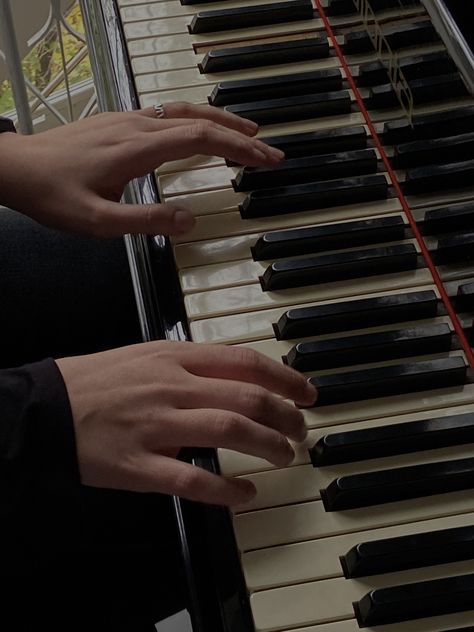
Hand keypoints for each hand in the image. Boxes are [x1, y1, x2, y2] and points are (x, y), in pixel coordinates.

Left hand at [0, 102, 283, 236]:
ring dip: (220, 120)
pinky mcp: (118, 124)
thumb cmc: (52, 193)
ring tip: (246, 132)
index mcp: (138, 148)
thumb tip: (189, 222)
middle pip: (201, 119)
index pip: (203, 139)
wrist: (16, 169)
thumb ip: (146, 222)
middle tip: (269, 148)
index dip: (239, 148)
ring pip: (185, 111)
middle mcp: (137, 127)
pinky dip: (195, 119)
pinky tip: (198, 129)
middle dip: (241, 134)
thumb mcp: (98, 221)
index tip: (266, 158)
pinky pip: (168, 113)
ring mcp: (127, 121)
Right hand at [56, 341, 316, 505]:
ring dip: (267, 445)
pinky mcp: (141, 465)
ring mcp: (158, 426)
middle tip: (300, 429)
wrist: (49, 408)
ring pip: (230, 430)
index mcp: (175, 358)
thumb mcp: (148, 355)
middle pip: (247, 397)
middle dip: (285, 415)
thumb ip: (192, 363)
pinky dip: (226, 490)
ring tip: (285, 455)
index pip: (244, 362)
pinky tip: (245, 494)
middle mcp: (173, 387)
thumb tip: (235, 375)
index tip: (305, 392)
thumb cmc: (98, 381)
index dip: (284, 377)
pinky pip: (193, 480)